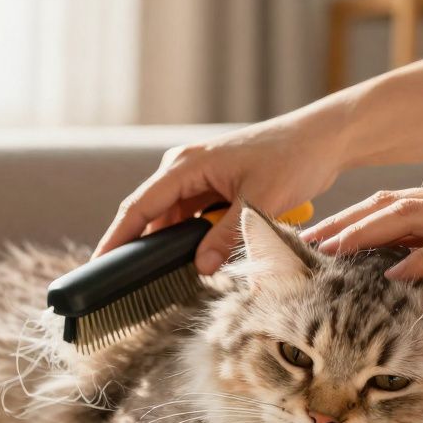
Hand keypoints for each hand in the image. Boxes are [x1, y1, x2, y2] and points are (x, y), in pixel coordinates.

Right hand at [93, 109, 348, 273]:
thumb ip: (226, 237)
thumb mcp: (259, 202)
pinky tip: (191, 260)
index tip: (99, 264)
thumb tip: (200, 268)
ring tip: (157, 277)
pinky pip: (190, 219)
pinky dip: (189, 239)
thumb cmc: (293, 158)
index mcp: (185, 165)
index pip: (139, 206)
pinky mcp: (212, 188)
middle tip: (124, 283)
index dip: (117, 238)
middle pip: (148, 215)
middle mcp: (183, 169)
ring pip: (170, 220)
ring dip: (168, 245)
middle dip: (137, 247)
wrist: (323, 139)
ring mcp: (197, 178)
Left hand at [300, 178, 422, 287]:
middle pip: (391, 205)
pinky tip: (391, 275)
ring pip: (412, 218)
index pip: (396, 205)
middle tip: (306, 243)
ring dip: (366, 235)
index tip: (317, 240)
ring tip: (330, 254)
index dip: (353, 220)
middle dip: (344, 224)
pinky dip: (420, 258)